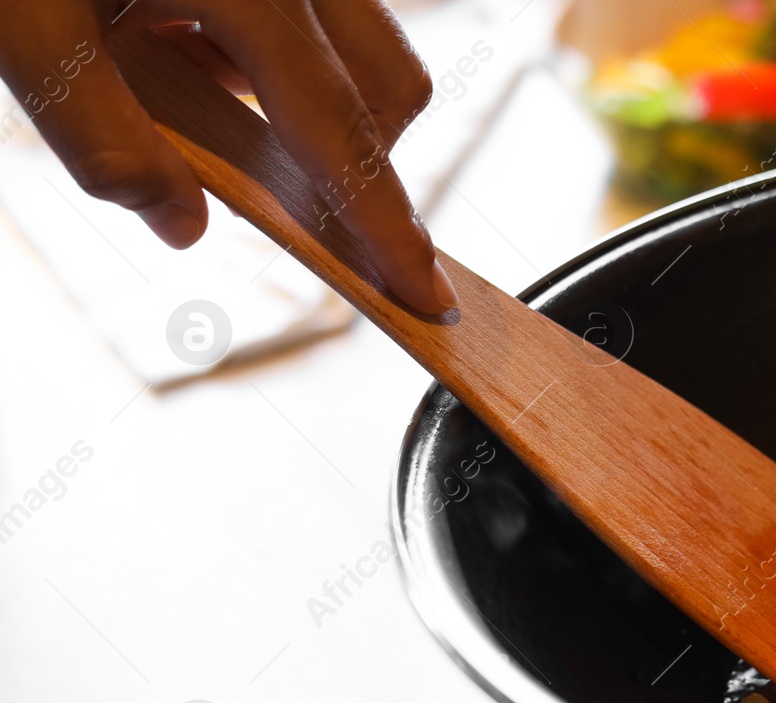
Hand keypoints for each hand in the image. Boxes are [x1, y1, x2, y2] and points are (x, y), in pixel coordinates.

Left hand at [0, 0, 456, 313]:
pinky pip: (310, 11)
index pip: (341, 131)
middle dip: (363, 162)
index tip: (425, 292)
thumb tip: (177, 221)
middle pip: (389, 84)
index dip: (384, 223)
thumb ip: (100, 139)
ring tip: (192, 99)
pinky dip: (270, 57)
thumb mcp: (21, 27)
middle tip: (288, 203)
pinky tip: (178, 46)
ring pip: (360, 45)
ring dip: (311, 107)